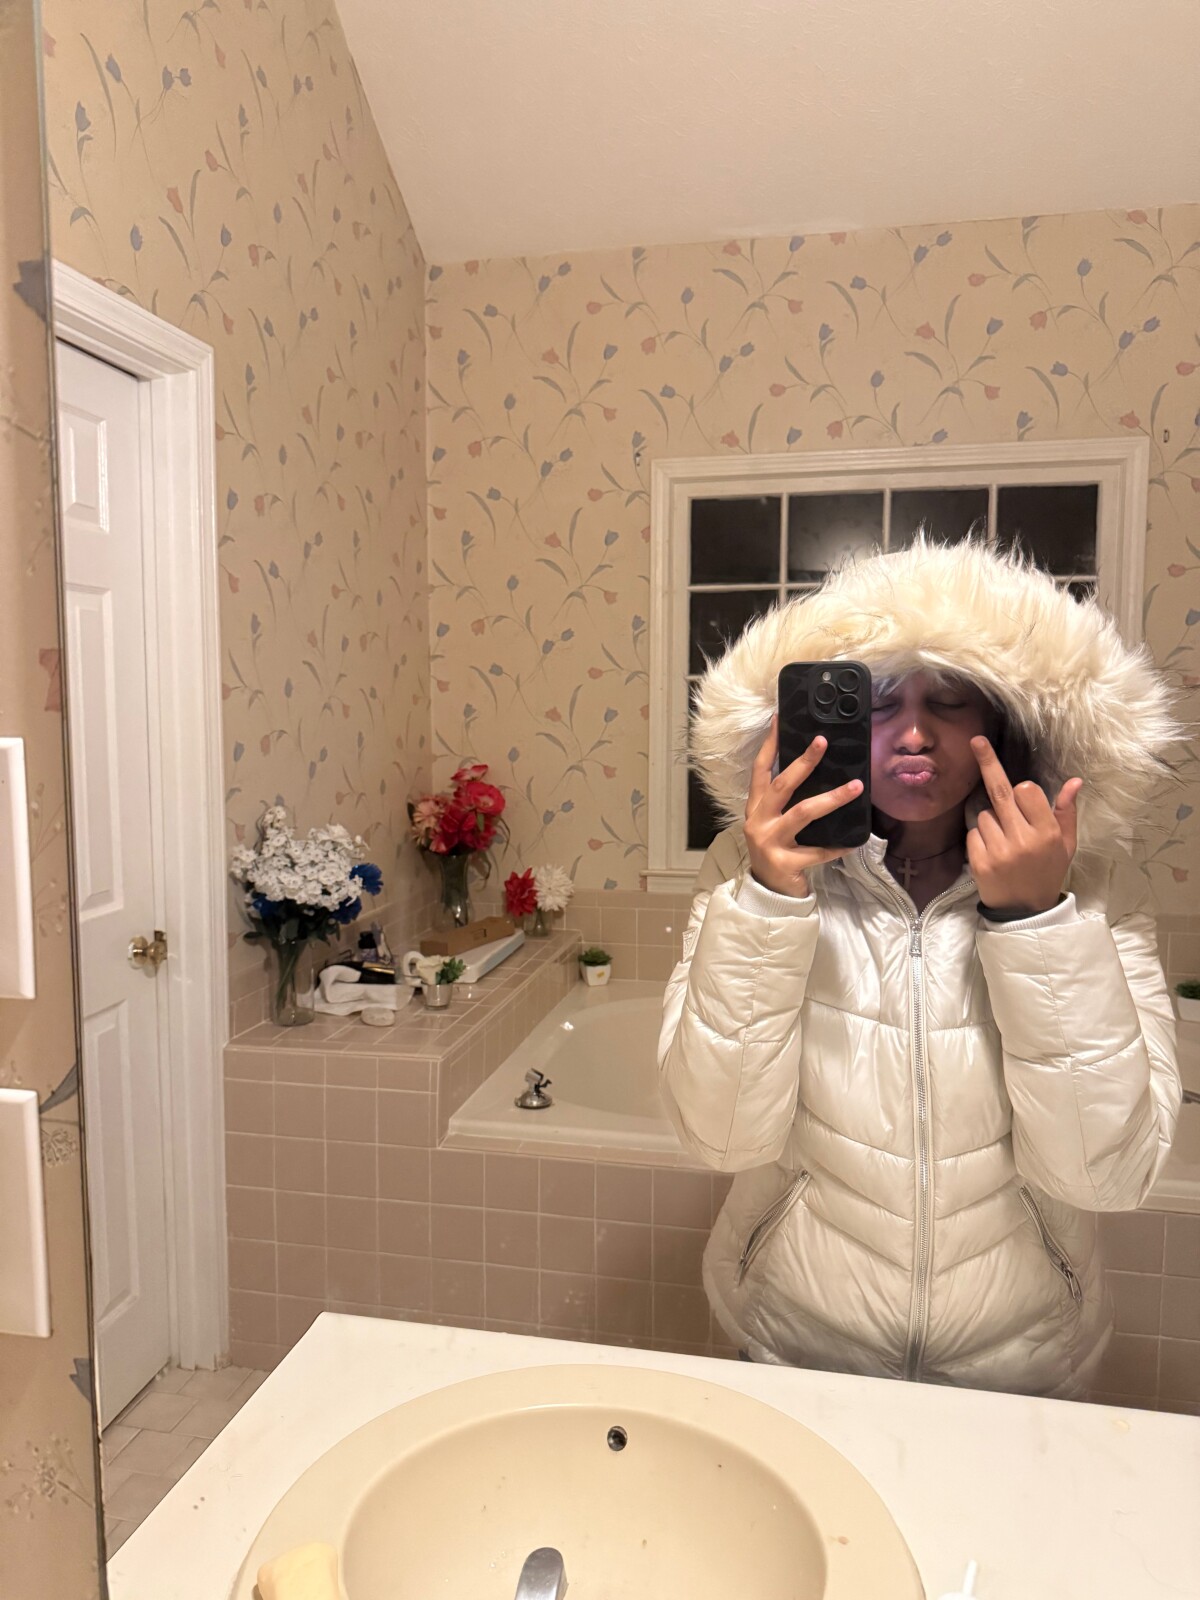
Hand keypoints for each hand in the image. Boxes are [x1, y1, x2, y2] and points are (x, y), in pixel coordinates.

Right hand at [744, 714, 863, 897]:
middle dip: (803, 762)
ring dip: (832, 798)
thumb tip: (815, 771)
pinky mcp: (786, 863)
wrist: (767, 892)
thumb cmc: (775, 851)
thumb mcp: (772, 823)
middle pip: (781, 785)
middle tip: (823, 742)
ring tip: (855, 786)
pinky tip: (855, 841)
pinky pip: (818, 851)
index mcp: (755, 808)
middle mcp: (758, 821)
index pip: (760, 770)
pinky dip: (838, 846)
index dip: (769, 745)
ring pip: (803, 813)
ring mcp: (770, 842)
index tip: (780, 719)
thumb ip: (785, 802)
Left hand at [966, 735, 1081, 913]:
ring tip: (1005, 842)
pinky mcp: (978, 861)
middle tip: (976, 741)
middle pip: (1000, 792)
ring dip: (991, 821)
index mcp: (1047, 833)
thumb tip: (1075, 781)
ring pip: (984, 814)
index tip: (1023, 796)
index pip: (1026, 790)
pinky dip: (980, 838)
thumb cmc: (1048, 872)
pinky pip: (973, 833)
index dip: (1023, 791)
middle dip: (988, 762)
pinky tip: (993, 852)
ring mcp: (998, 851)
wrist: (1025, 911)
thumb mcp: (1066, 845)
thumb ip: (1067, 812)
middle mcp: (1022, 839)